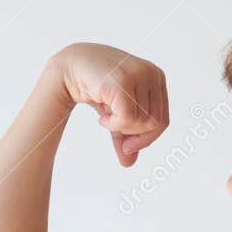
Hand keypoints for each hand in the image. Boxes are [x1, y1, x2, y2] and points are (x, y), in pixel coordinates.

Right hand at [50, 42, 169, 166]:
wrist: (69, 68)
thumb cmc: (96, 88)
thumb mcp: (116, 114)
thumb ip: (125, 136)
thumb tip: (129, 164)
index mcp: (157, 77)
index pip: (163, 119)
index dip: (147, 139)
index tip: (128, 147)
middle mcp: (151, 73)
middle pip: (155, 123)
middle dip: (134, 135)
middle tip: (114, 130)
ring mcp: (138, 74)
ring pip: (142, 122)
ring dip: (120, 128)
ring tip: (106, 117)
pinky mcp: (122, 81)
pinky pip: (128, 118)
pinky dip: (113, 125)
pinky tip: (102, 117)